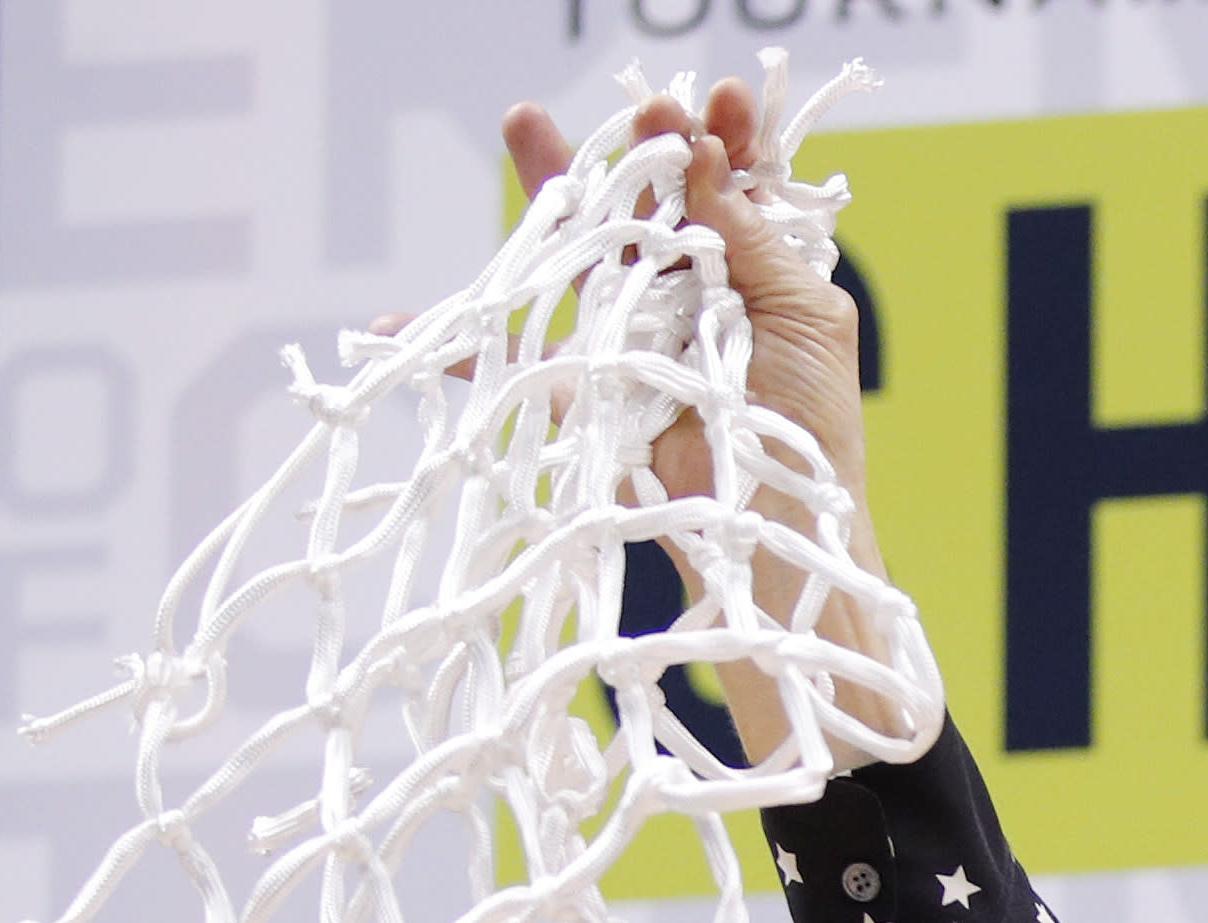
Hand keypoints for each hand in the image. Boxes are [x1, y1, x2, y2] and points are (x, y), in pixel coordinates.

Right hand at [501, 75, 907, 753]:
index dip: (718, 141)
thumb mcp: (803, 321)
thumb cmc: (810, 433)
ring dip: (551, 188)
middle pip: (646, 203)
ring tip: (522, 123)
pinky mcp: (587, 385)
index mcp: (752, 273)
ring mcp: (632, 334)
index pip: (726, 187)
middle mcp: (688, 293)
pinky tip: (397, 318)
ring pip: (584, 251)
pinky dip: (462, 341)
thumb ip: (753, 241)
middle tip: (634, 104)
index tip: (718, 106)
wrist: (775, 534)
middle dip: (630, 147)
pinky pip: (516, 354)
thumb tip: (708, 157)